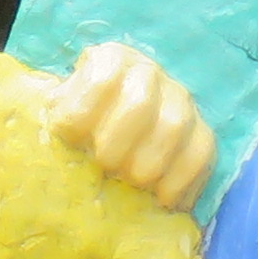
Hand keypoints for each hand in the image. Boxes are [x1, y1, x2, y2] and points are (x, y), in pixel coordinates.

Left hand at [51, 41, 213, 209]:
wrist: (109, 131)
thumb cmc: (78, 123)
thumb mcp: (58, 108)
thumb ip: (56, 112)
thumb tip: (55, 130)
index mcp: (111, 59)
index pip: (101, 79)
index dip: (84, 113)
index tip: (71, 140)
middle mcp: (149, 72)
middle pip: (139, 104)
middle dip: (115, 146)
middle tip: (104, 168)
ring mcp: (179, 100)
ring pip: (174, 127)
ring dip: (148, 164)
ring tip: (131, 183)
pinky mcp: (201, 131)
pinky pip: (201, 153)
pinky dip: (181, 181)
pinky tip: (161, 199)